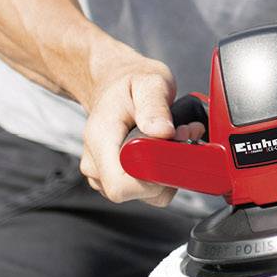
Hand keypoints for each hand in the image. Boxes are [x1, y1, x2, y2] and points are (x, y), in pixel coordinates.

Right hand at [80, 55, 194, 205]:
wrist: (114, 83)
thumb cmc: (129, 83)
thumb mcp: (149, 82)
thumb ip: (155, 106)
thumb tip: (163, 132)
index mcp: (100, 139)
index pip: (121, 185)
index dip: (153, 177)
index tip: (172, 148)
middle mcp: (96, 163)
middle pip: (137, 193)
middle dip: (168, 169)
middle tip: (180, 136)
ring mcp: (104, 174)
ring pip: (147, 194)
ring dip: (169, 169)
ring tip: (173, 138)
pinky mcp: (118, 178)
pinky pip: (148, 189)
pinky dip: (163, 172)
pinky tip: (165, 149)